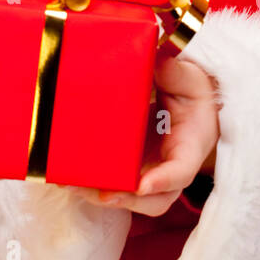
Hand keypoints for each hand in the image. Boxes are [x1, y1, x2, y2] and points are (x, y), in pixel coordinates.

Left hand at [72, 52, 219, 216]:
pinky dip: (94, 186)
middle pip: (155, 199)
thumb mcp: (187, 78)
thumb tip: (156, 60)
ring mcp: (152, 171)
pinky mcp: (133, 168)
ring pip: (133, 198)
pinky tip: (69, 178)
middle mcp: (171, 167)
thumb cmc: (190, 92)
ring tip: (73, 185)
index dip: (163, 180)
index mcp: (190, 145)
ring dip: (102, 196)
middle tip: (101, 194)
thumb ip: (173, 71)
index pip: (182, 170)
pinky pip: (116, 185)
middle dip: (126, 200)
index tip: (141, 185)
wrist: (188, 102)